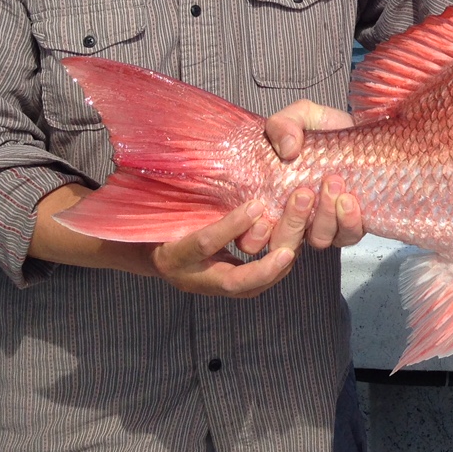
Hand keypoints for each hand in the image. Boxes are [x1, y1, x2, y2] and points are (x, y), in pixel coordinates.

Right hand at [150, 196, 311, 297]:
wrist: (152, 254)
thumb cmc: (160, 222)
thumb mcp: (168, 209)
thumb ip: (189, 196)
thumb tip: (213, 163)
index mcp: (174, 255)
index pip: (204, 244)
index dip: (230, 227)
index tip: (257, 205)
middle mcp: (194, 277)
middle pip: (233, 282)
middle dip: (264, 268)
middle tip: (289, 250)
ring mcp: (212, 287)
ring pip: (251, 287)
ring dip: (278, 267)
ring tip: (300, 242)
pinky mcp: (228, 288)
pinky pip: (257, 284)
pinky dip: (278, 268)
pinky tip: (294, 246)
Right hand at [260, 101, 364, 249]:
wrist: (362, 130)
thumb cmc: (326, 129)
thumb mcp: (301, 115)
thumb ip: (284, 124)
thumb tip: (287, 149)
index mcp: (273, 198)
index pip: (251, 234)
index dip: (250, 233)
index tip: (259, 209)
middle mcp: (296, 218)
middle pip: (282, 244)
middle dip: (291, 223)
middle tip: (303, 193)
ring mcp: (324, 225)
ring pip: (317, 241)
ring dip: (324, 216)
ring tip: (332, 183)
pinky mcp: (351, 225)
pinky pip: (347, 236)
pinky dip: (348, 221)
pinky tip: (349, 199)